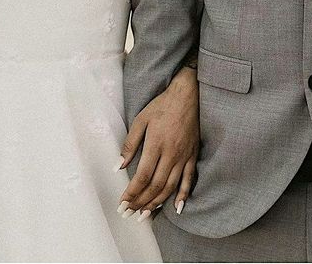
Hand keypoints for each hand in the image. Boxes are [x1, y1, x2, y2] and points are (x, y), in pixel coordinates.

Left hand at [118, 66, 198, 216]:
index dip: (132, 193)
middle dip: (141, 203)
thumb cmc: (161, 106)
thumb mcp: (140, 120)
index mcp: (156, 144)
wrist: (188, 96)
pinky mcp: (193, 156)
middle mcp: (171, 154)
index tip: (122, 203)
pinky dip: (183, 195)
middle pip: (155, 186)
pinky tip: (177, 208)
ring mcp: (184, 156)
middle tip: (130, 213)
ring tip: (145, 215)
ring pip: (171, 187)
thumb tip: (118, 166)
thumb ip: (129, 145)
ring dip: (157, 203)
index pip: (142, 176)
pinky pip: (189, 180)